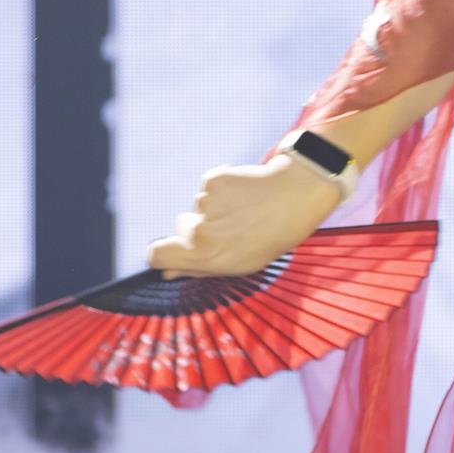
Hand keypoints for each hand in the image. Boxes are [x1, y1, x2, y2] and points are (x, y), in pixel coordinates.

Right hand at [148, 156, 342, 278]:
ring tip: (245, 210)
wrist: (296, 197)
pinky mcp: (213, 180)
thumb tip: (168, 273)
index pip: (157, 254)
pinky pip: (209, 187)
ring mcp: (205, 203)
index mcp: (204, 256)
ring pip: (198, 206)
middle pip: (180, 227)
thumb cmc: (271, 236)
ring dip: (216, 208)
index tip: (173, 250)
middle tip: (230, 228)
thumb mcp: (241, 264)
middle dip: (197, 227)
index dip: (161, 253)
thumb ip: (201, 268)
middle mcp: (199, 230)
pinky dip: (223, 188)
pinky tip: (245, 193)